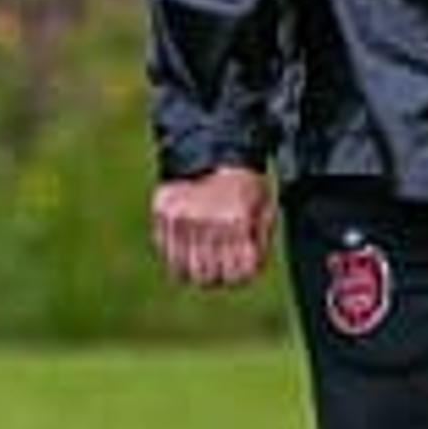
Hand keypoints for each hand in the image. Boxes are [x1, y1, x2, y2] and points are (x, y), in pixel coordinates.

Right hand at [150, 164, 275, 289]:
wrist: (213, 149)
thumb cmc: (244, 184)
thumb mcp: (264, 208)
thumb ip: (259, 242)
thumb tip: (247, 274)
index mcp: (237, 221)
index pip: (236, 274)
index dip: (239, 279)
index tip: (238, 273)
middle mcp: (209, 222)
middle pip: (207, 277)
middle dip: (216, 279)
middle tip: (219, 270)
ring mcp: (183, 219)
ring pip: (184, 271)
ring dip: (195, 272)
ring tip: (202, 264)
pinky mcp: (163, 214)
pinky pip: (166, 253)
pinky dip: (176, 257)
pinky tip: (187, 248)